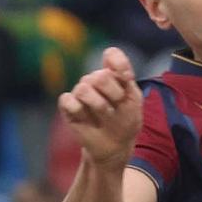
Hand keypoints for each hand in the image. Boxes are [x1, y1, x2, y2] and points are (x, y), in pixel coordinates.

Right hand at [58, 47, 143, 165]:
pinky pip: (67, 100)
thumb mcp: (134, 101)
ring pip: (83, 88)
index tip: (127, 78)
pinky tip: (86, 119)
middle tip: (118, 105)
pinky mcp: (68, 106)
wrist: (115, 146)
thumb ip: (126, 80)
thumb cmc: (126, 122)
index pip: (111, 55)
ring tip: (106, 115)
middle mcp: (94, 80)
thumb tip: (112, 66)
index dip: (119, 63)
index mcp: (113, 75)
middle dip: (113, 93)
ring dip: (99, 105)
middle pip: (100, 75)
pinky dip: (79, 110)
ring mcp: (80, 92)